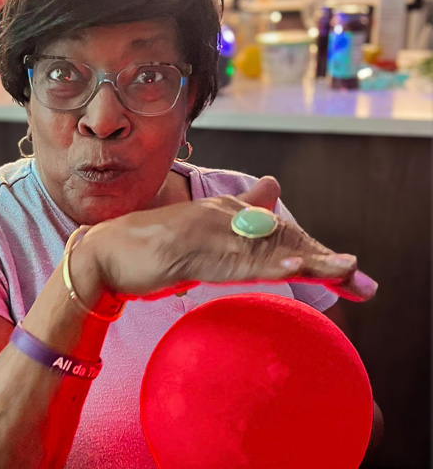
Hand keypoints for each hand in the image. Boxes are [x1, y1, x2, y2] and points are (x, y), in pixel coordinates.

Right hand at [77, 176, 377, 303]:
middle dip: (326, 264)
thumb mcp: (200, 234)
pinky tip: (293, 266)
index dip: (316, 253)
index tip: (350, 275)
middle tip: (364, 284)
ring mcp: (209, 234)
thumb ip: (236, 215)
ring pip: (268, 251)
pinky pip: (237, 262)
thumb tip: (272, 184)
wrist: (102, 254)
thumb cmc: (150, 248)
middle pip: (284, 241)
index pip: (280, 234)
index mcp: (226, 215)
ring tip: (347, 272)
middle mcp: (224, 218)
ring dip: (310, 263)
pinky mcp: (193, 253)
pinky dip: (266, 264)